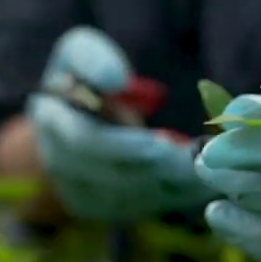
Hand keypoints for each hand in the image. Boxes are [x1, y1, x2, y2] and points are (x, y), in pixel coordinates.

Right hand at [26, 26, 216, 222]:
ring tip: (209, 169)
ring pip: (130, 198)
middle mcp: (60, 165)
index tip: (163, 144)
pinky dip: (173, 198)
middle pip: (112, 177)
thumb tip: (115, 80)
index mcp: (51, 123)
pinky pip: (139, 209)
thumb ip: (93, 58)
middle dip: (157, 170)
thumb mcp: (79, 52)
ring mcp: (79, 193)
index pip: (85, 143)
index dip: (124, 146)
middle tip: (198, 161)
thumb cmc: (81, 76)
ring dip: (171, 187)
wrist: (68, 116)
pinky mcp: (103, 208)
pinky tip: (203, 183)